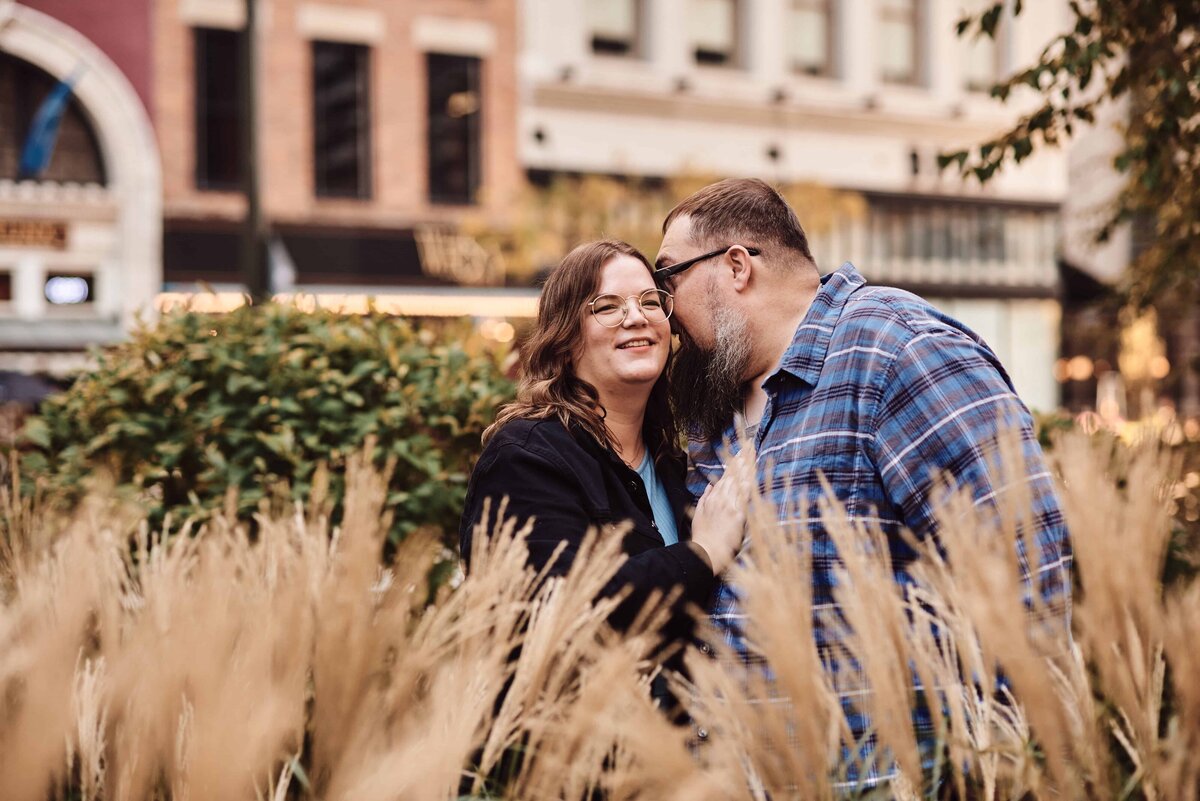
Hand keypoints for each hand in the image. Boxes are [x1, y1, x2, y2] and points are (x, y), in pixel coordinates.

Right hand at [690, 448, 755, 574]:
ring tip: (754, 452)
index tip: (741, 451)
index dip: (734, 462)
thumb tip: (710, 486)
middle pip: (734, 474)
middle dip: (743, 458)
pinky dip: (748, 484)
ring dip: (747, 466)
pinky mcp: (737, 514)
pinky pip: (744, 497)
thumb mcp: (699, 515)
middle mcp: (721, 497)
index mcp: (714, 497)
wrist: (705, 551)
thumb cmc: (702, 536)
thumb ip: (705, 498)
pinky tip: (753, 474)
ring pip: (740, 481)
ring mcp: (729, 505)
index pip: (726, 475)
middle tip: (751, 444)